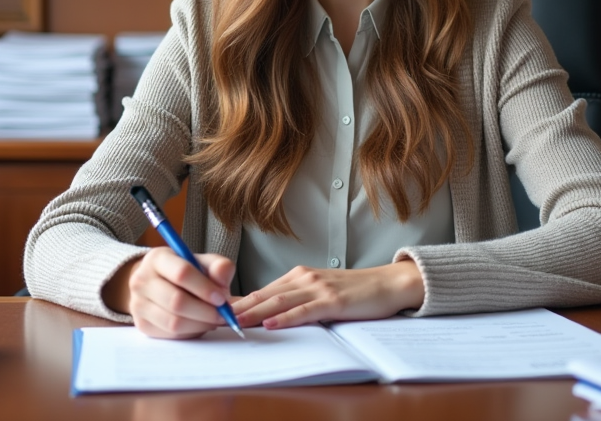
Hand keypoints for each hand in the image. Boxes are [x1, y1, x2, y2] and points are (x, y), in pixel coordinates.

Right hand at [104, 248, 236, 338]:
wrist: (160, 284)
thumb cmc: (187, 273)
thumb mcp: (204, 263)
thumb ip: (218, 267)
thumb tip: (223, 275)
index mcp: (158, 258)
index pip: (182, 273)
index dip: (205, 288)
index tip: (222, 298)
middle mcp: (142, 280)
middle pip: (176, 301)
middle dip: (205, 311)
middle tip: (223, 315)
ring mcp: (138, 304)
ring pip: (174, 322)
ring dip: (200, 325)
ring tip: (214, 320)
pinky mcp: (141, 324)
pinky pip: (170, 335)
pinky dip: (191, 332)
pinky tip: (199, 324)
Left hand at [230, 259, 423, 329]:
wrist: (387, 283)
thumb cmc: (353, 291)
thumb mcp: (319, 291)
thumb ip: (294, 299)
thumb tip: (265, 314)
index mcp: (297, 276)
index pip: (261, 291)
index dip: (237, 302)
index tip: (215, 312)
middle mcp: (304, 278)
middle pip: (264, 295)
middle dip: (238, 308)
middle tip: (213, 318)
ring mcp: (318, 288)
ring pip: (279, 302)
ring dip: (254, 313)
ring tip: (233, 322)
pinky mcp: (333, 300)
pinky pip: (305, 310)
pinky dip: (286, 318)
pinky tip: (271, 324)